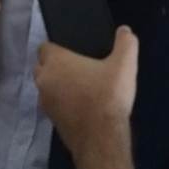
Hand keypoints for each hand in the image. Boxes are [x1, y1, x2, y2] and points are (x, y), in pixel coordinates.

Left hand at [35, 26, 138, 166]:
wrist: (101, 138)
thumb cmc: (108, 96)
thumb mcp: (124, 65)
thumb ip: (126, 43)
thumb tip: (125, 31)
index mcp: (55, 61)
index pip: (45, 47)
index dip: (58, 47)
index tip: (74, 51)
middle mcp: (44, 79)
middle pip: (43, 66)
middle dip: (56, 66)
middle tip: (79, 67)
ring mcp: (44, 102)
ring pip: (47, 87)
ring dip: (58, 85)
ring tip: (82, 86)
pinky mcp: (50, 120)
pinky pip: (53, 105)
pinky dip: (63, 103)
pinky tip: (82, 105)